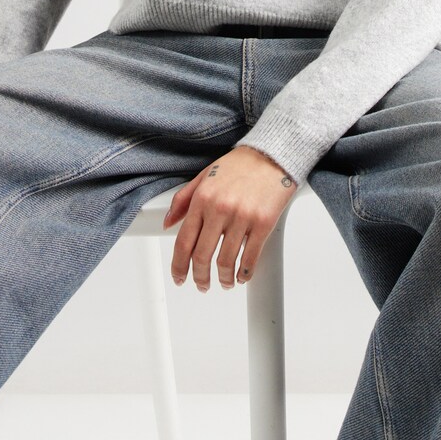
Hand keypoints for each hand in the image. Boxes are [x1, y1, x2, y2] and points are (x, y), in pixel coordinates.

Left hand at [162, 146, 296, 290]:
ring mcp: (242, 217)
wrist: (272, 154)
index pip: (183, 241)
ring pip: (226, 261)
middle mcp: (220, 208)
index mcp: (202, 198)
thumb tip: (168, 222)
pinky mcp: (263, 223)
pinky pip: (250, 257)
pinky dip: (244, 273)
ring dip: (223, 278)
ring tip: (225, 281)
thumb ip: (183, 199)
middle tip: (202, 285)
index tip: (179, 277)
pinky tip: (241, 275)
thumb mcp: (205, 175)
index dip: (178, 266)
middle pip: (202, 257)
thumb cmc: (240, 164)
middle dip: (199, 278)